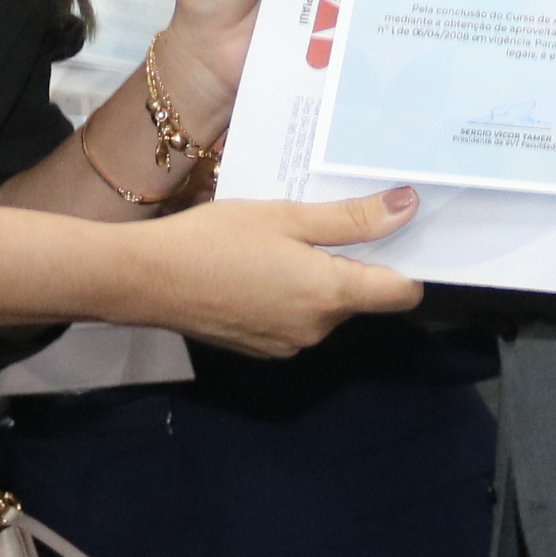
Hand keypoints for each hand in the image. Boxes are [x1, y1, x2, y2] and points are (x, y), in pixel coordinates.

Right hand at [118, 188, 422, 356]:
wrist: (146, 280)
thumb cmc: (216, 239)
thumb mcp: (287, 217)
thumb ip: (352, 219)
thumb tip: (409, 208)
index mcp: (329, 294)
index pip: (401, 293)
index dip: (408, 263)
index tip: (396, 233)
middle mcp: (316, 329)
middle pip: (359, 297)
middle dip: (350, 262)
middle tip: (323, 219)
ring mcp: (288, 344)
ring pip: (324, 308)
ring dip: (316, 278)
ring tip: (283, 239)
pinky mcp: (261, 348)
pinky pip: (295, 320)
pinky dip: (289, 295)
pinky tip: (258, 267)